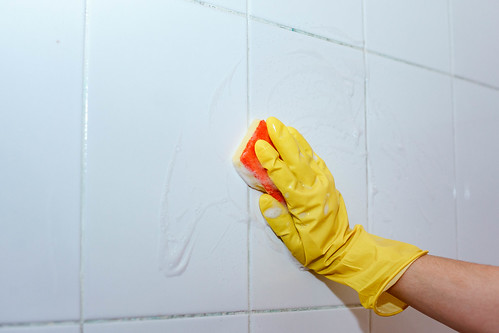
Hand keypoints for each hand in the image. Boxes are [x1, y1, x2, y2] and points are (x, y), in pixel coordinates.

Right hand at [255, 117, 426, 315]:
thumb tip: (264, 201)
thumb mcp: (294, 244)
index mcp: (305, 203)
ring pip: (308, 156)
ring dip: (294, 139)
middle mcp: (316, 189)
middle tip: (271, 123)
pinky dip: (305, 147)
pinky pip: (316, 160)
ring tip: (282, 126)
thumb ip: (279, 222)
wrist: (343, 249)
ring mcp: (324, 183)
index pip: (284, 177)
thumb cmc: (316, 249)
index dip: (270, 160)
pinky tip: (297, 139)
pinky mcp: (328, 182)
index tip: (259, 145)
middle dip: (283, 139)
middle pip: (297, 159)